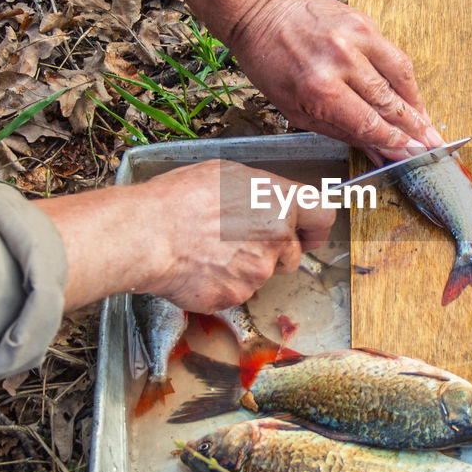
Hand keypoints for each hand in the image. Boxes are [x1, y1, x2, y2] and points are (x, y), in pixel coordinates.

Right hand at [34, 160, 333, 312]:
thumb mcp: (227, 174)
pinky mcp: (238, 297)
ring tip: (212, 250)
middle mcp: (278, 239)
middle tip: (241, 240)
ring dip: (247, 267)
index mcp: (281, 202)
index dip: (314, 225)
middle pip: (293, 252)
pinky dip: (223, 283)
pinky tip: (200, 267)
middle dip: (275, 250)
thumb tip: (266, 202)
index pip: (323, 217)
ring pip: (264, 273)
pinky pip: (238, 291)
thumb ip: (260, 193)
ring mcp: (260, 272)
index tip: (306, 229)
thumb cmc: (180, 198)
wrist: (147, 234)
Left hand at [229, 0, 445, 159]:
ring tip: (427, 123)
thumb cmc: (273, 66)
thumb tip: (378, 152)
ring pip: (400, 75)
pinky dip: (404, 77)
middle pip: (389, 102)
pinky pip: (393, 54)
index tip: (410, 153)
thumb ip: (342, 132)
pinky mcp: (364, 21)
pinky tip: (410, 94)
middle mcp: (341, 61)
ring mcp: (355, 37)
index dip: (394, 142)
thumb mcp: (297, 110)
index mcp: (320, 89)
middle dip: (413, 128)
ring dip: (416, 103)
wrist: (262, 14)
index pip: (369, 123)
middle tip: (431, 145)